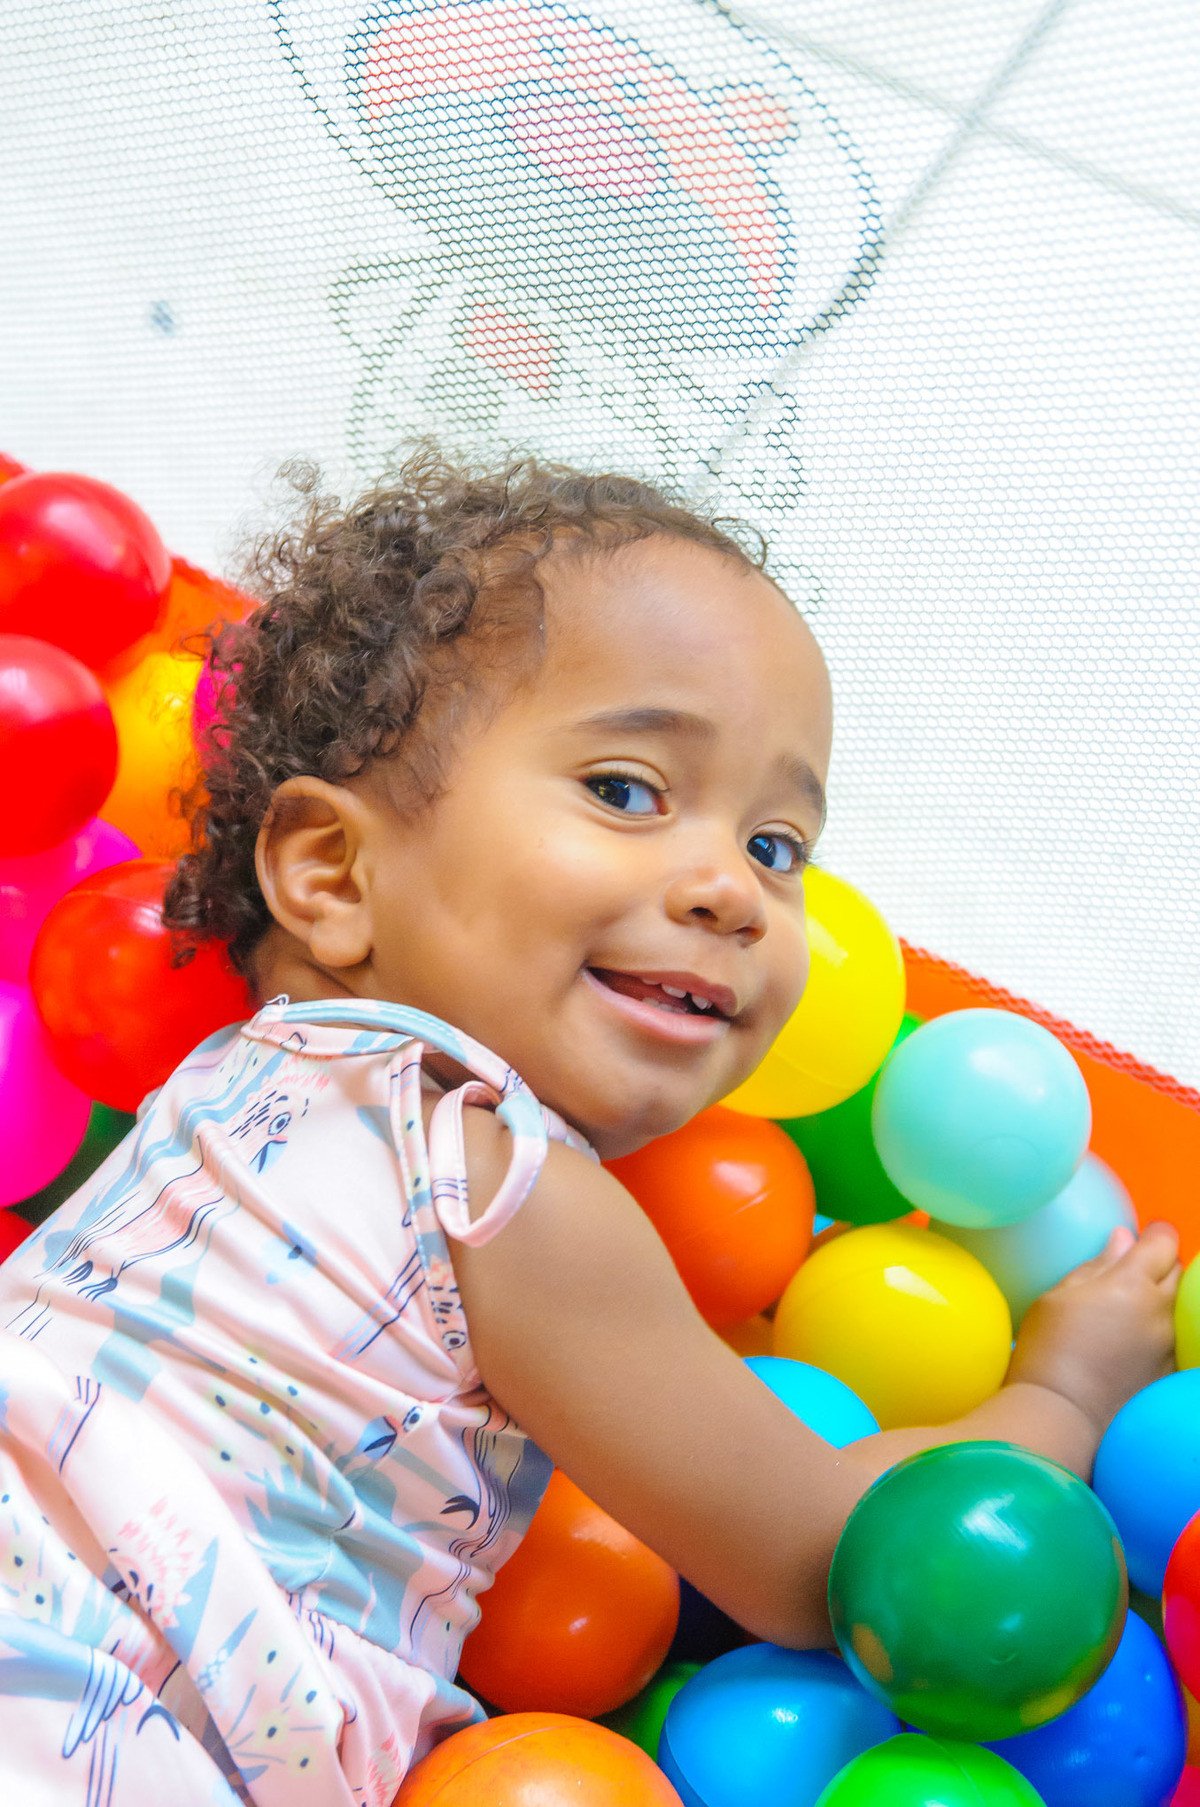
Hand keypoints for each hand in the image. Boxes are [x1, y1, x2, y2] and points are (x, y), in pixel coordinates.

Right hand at [1007, 1221, 1180, 1439]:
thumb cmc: (1048, 1350)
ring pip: (1175, 1306)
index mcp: (1131, 1284)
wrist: (1063, 1416)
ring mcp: (1168, 1346)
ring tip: (1127, 1310)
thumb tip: (1123, 1239)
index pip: (1163, 1242)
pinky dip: (1156, 1331)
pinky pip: (1171, 1339)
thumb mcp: (1058, 1298)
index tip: (1143, 1235)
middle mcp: (1160, 1312)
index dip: (1155, 1233)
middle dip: (1161, 1263)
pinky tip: (1130, 1343)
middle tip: (1131, 1271)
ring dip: (1159, 1299)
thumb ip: (1096, 1266)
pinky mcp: (1167, 1374)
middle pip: (1178, 1271)